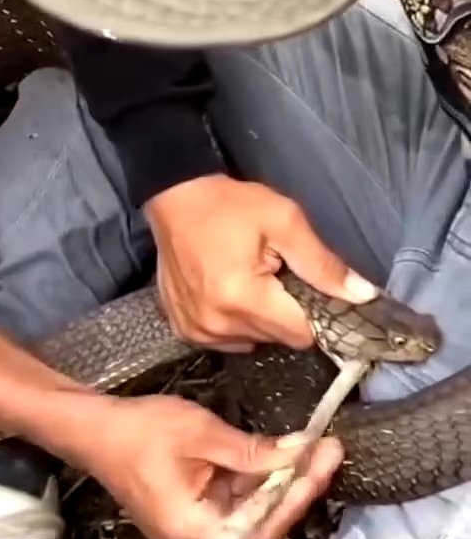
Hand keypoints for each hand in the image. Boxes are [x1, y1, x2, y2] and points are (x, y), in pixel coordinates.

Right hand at [79, 394, 342, 538]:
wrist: (96, 429)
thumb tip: (297, 453)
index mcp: (194, 531)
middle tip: (329, 451)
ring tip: (316, 447)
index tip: (323, 463)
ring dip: (282, 477)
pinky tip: (284, 451)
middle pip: (261, 521)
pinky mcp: (198, 506)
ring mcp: (198, 523)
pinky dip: (260, 473)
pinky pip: (237, 495)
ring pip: (253, 507)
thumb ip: (250, 450)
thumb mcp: (199, 433)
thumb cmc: (138, 431)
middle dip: (298, 485)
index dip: (296, 496)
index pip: (261, 527)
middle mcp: (199, 536)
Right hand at [145, 174, 375, 349]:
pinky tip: (227, 290)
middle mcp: (218, 325)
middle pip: (278, 339)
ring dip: (259, 318)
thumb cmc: (231, 205)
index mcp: (244, 299)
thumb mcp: (284, 220)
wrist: (175, 197)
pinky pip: (226, 339)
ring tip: (248, 278)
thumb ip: (323, 263)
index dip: (313, 312)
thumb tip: (363, 296)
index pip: (302, 334)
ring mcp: (196, 331)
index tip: (307, 286)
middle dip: (285, 311)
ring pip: (253, 341)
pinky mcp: (183, 329)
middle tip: (274, 271)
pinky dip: (234, 321)